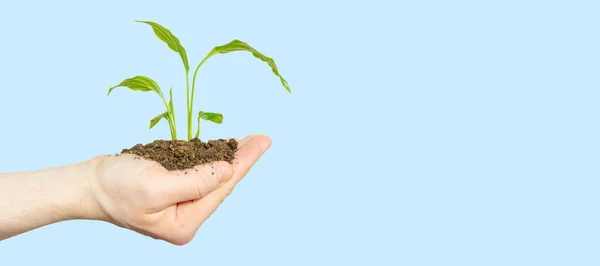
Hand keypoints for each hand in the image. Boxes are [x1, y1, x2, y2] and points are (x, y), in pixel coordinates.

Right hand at [90, 135, 270, 244]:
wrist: (87, 184)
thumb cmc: (115, 187)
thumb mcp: (156, 186)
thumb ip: (195, 181)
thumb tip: (227, 170)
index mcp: (184, 222)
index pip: (222, 188)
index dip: (243, 162)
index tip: (261, 142)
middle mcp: (185, 216)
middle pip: (221, 183)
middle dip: (241, 159)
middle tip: (262, 139)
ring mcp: (179, 204)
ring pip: (212, 177)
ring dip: (229, 157)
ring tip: (249, 142)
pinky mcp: (173, 190)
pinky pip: (198, 173)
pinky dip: (211, 158)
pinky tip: (223, 149)